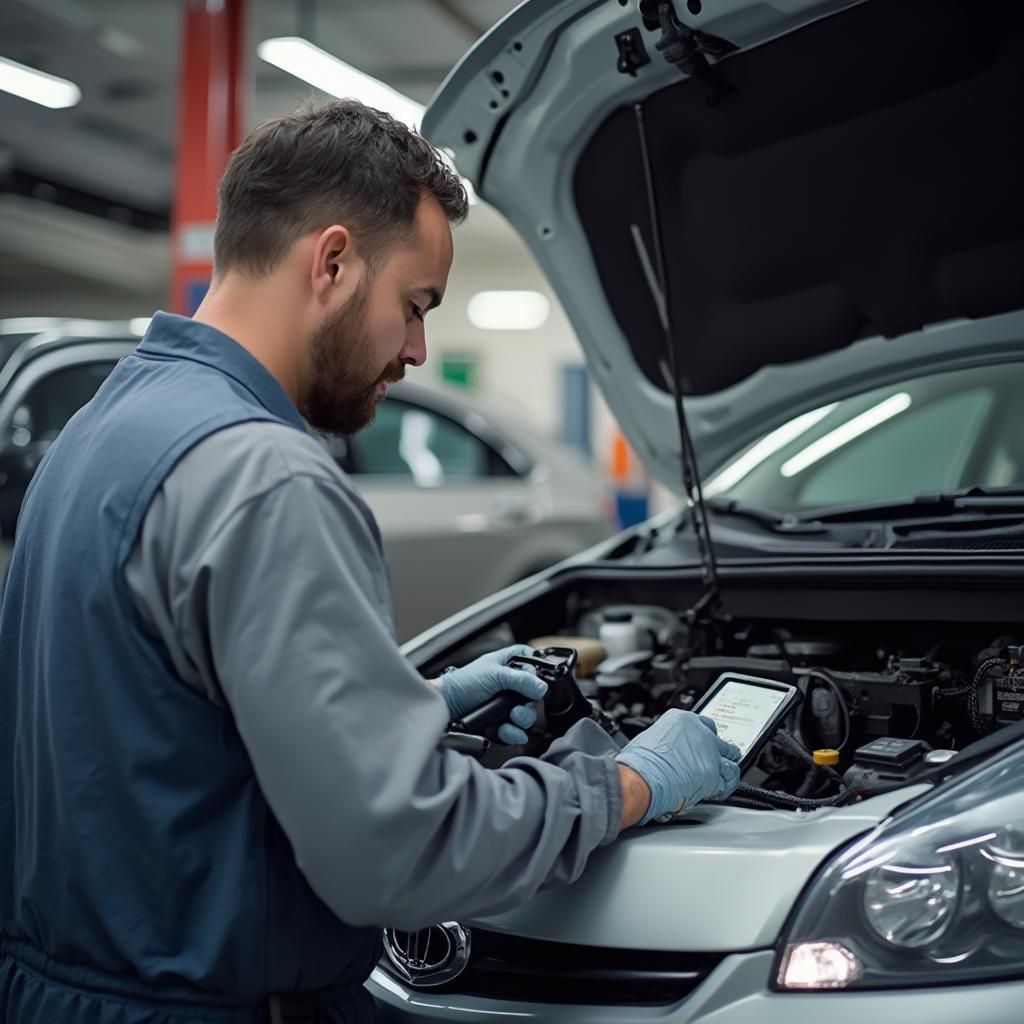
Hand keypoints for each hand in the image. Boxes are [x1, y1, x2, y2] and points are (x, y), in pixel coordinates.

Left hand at [438, 645, 548, 745]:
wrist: (445, 707)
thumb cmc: (463, 683)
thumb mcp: (494, 675)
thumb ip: (520, 679)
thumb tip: (542, 688)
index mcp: (507, 665)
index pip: (531, 661)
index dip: (537, 670)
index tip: (537, 680)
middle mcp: (509, 685)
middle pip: (533, 695)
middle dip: (528, 705)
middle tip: (517, 709)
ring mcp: (504, 706)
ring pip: (526, 716)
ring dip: (521, 721)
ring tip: (510, 720)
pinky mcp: (499, 724)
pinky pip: (515, 732)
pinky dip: (512, 734)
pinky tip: (503, 731)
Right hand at [615, 710, 741, 824]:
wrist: (643, 777)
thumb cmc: (640, 761)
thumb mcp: (651, 738)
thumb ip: (667, 740)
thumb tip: (666, 750)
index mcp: (683, 720)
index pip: (704, 724)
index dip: (705, 736)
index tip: (703, 743)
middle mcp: (699, 732)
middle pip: (719, 740)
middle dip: (719, 751)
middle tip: (715, 760)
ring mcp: (709, 752)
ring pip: (730, 758)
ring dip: (727, 768)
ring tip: (725, 776)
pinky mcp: (713, 773)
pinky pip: (727, 780)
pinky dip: (725, 786)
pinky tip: (720, 789)